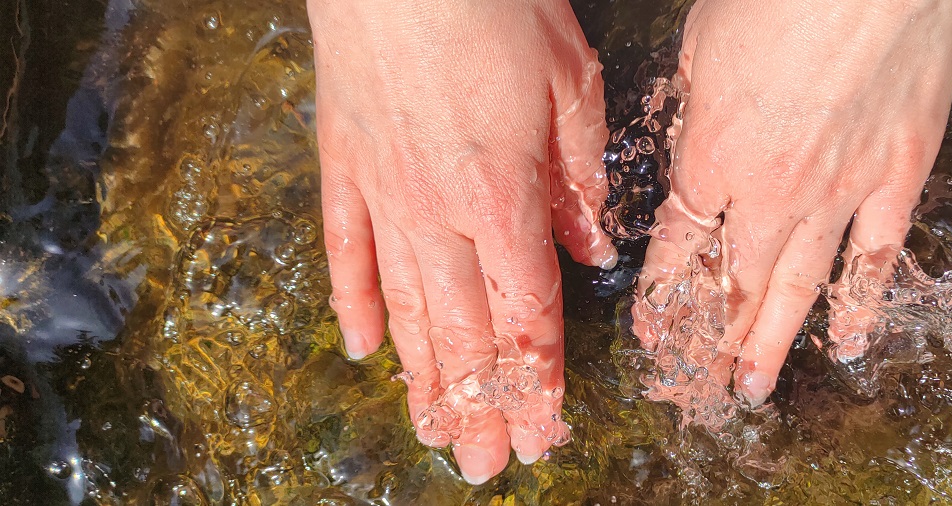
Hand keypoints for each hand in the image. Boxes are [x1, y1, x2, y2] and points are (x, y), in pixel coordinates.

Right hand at [309, 0, 613, 483]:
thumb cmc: (492, 6)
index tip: (544, 434)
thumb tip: (593, 252)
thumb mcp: (570, 83)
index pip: (524, 315)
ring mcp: (381, 192)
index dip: (536, 383)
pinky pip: (344, 251)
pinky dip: (353, 303)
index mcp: (501, 195)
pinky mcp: (341, 165)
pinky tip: (361, 347)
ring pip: (402, 308)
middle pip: (461, 332)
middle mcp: (436, 211)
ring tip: (435, 432)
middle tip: (488, 466)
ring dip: (421, 377)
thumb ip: (582, 179)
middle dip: (481, 406)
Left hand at [633, 0, 951, 412]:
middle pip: (735, 281)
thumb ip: (697, 101)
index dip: (664, 293)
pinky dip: (862, 306)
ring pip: (800, 288)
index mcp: (712, 152)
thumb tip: (695, 130)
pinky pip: (876, 259)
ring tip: (752, 388)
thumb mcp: (705, 41)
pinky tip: (850, 343)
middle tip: (700, 382)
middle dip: (712, 338)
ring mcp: (840, 191)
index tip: (654, 328)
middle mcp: (770, 190)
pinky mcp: (899, 177)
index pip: (680, 244)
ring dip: (772, 344)